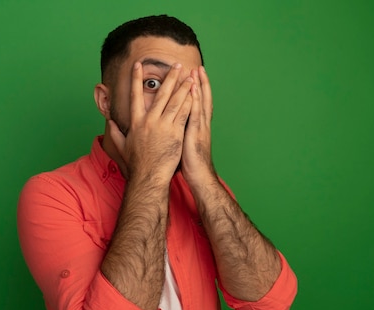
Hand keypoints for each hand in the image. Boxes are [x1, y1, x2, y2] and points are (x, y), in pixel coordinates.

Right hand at [109, 62, 193, 183]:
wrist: (148, 176)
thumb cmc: (136, 164)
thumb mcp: (122, 147)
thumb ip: (116, 133)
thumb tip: (111, 124)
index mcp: (136, 122)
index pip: (135, 96)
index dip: (136, 79)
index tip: (138, 65)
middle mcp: (149, 121)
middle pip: (160, 94)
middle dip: (169, 78)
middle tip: (176, 66)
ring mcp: (163, 126)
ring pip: (174, 102)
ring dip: (183, 87)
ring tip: (189, 76)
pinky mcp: (175, 133)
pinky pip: (183, 114)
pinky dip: (189, 102)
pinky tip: (195, 93)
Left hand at [182, 66, 215, 186]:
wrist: (199, 177)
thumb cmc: (190, 164)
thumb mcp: (183, 145)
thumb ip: (180, 133)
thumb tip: (172, 128)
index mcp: (197, 127)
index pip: (197, 105)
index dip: (196, 91)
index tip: (193, 77)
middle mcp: (201, 125)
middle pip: (201, 100)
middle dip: (200, 84)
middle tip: (198, 68)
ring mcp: (200, 128)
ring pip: (200, 103)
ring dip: (199, 87)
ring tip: (196, 72)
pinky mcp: (197, 134)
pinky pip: (195, 115)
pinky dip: (195, 101)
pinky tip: (193, 90)